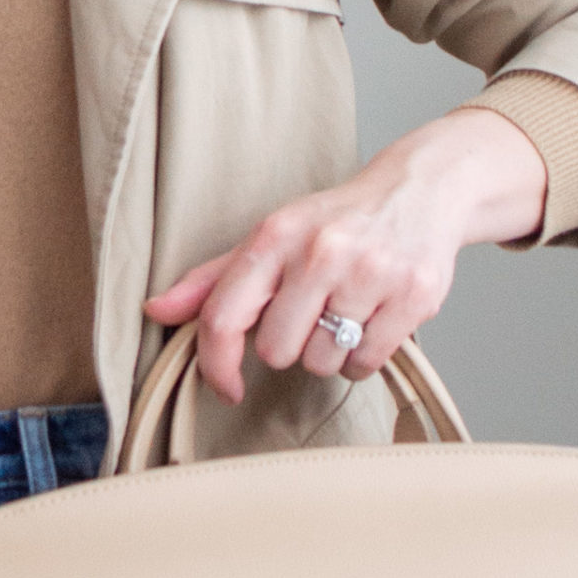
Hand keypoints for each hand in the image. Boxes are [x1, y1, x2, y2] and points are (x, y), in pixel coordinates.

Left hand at [144, 109, 546, 402]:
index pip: (224, 318)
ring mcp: (371, 273)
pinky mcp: (413, 295)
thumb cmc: (335, 222)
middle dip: (291, 346)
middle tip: (311, 315)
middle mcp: (321, 251)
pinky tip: (372, 320)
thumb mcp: (271, 238)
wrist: (422, 190)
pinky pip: (367, 361)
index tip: (227, 387)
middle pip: (278, 352)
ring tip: (346, 314)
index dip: (217, 365)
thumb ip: (212, 281)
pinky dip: (365, 355)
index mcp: (275, 236)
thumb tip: (155, 310)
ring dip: (331, 353)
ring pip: (324, 362)